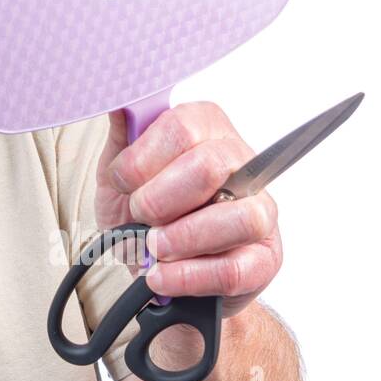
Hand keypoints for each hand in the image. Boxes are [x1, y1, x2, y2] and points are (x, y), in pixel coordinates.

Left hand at [95, 101, 281, 316]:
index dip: (141, 159)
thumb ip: (121, 139)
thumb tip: (116, 103)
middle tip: (139, 214)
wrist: (156, 267)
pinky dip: (187, 276)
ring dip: (181, 238)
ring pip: (237, 218)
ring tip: (153, 248)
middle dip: (159, 199)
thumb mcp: (119, 174)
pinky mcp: (264, 260)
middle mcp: (241, 164)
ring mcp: (260, 212)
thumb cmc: (143, 213)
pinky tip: (162, 275)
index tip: (122, 181)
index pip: (181, 127)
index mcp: (206, 129)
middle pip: (208, 167)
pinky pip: (234, 269)